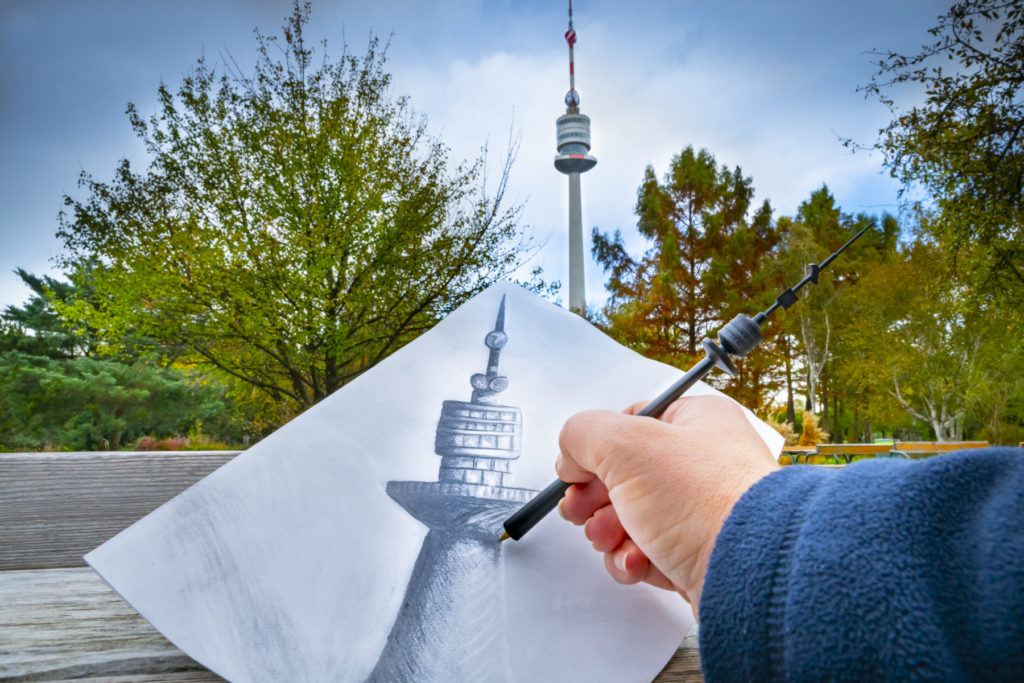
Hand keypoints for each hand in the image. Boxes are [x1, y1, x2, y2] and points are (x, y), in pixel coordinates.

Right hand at [555, 395, 778, 617]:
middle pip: (626, 474)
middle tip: (582, 510)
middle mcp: (704, 461)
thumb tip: (570, 451)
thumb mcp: (626, 446)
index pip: (630, 422)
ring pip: (633, 516)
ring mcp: (703, 509)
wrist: (752, 572)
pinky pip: (651, 551)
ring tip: (611, 538)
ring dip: (609, 531)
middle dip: (596, 498)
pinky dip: (634, 559)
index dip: (594, 448)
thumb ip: (583, 434)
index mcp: (696, 420)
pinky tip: (637, 562)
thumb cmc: (706, 501)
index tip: (575, 469)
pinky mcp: (701, 551)